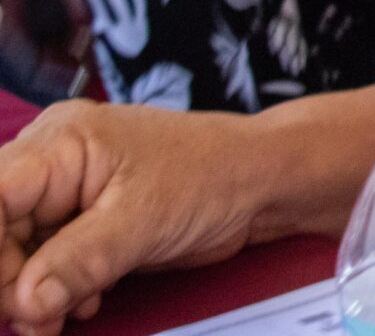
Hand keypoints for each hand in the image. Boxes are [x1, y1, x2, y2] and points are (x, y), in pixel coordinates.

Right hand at [0, 102, 271, 334]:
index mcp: (59, 144)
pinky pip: (45, 263)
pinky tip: (84, 302)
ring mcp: (66, 195)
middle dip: (9, 280)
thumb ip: (78, 261)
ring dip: (32, 293)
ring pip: (15, 253)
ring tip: (62, 316)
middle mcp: (52, 164)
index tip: (7, 292)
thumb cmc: (214, 176)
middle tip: (36, 318)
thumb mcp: (144, 220)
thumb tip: (23, 302)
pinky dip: (55, 291)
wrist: (262, 183)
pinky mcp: (83, 223)